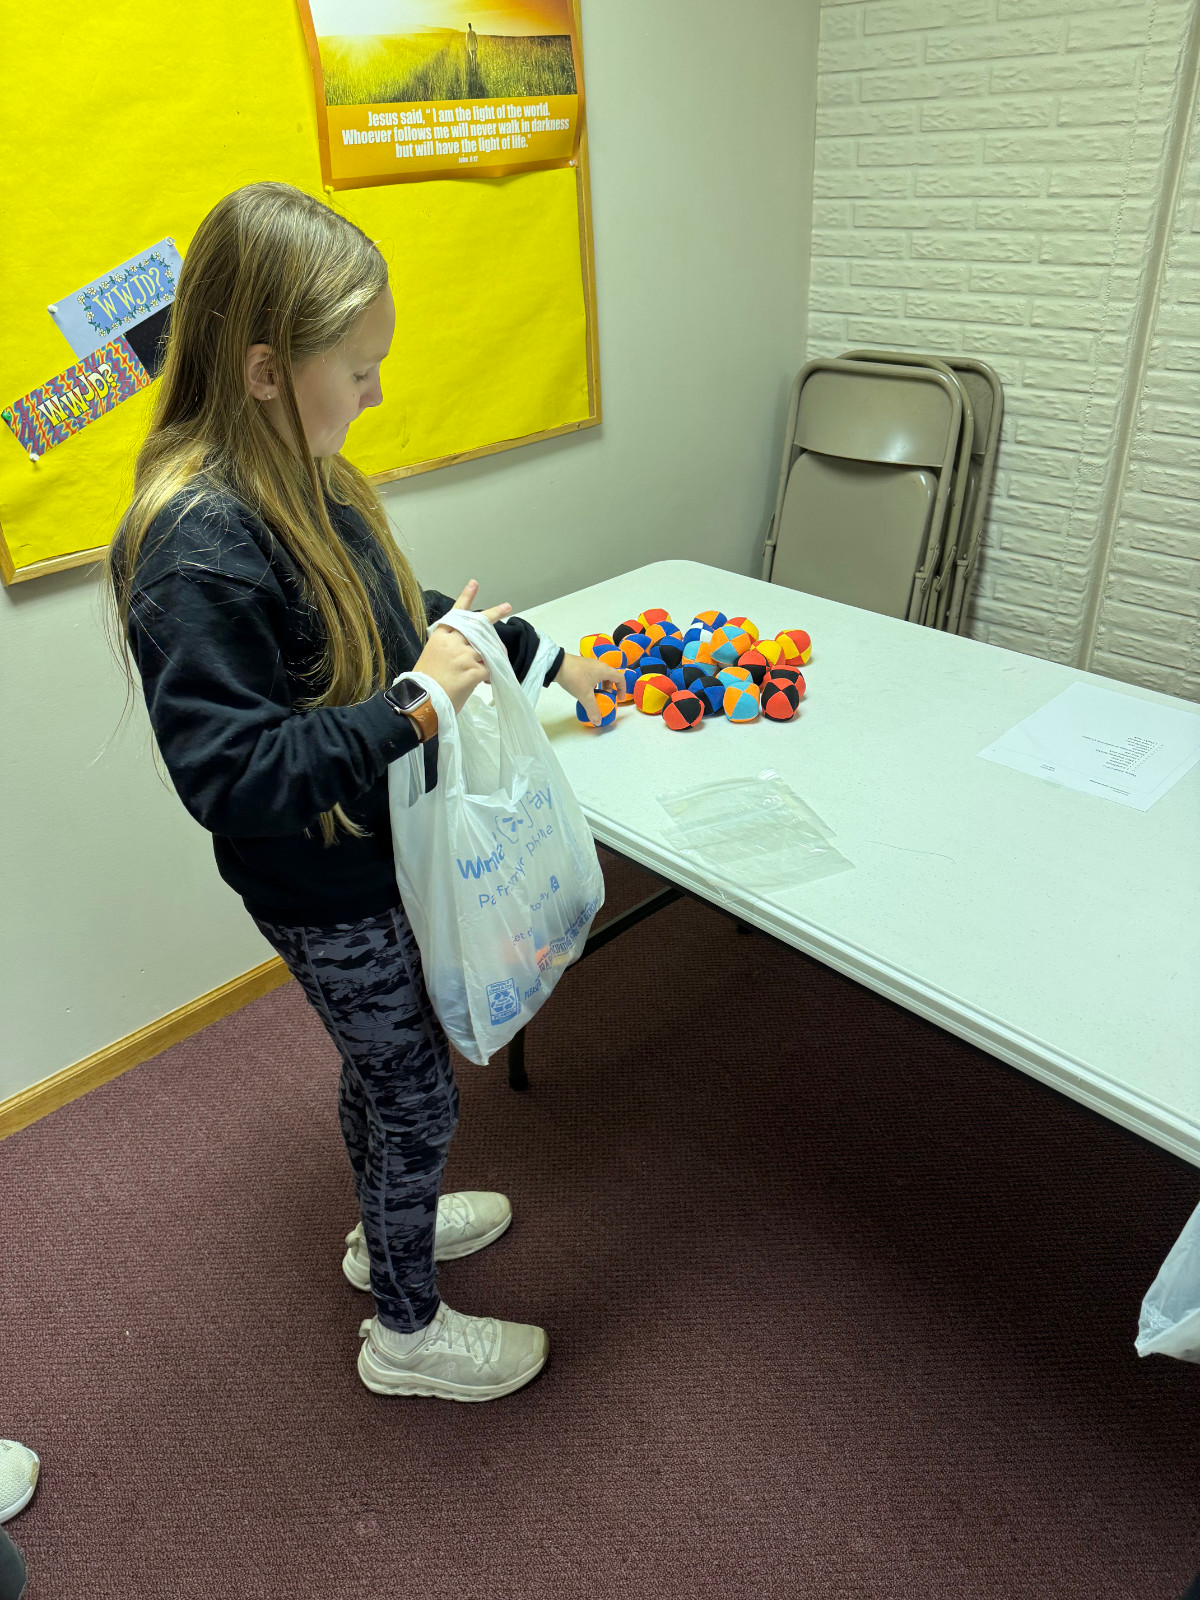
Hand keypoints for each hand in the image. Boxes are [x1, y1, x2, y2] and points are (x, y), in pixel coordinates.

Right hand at [414, 580, 512, 712]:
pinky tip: (484, 683)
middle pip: (479, 626)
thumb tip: (467, 649)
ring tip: (485, 670)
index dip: (466, 598)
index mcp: (441, 637)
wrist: (422, 701)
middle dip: (495, 614)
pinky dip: (490, 676)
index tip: (474, 583)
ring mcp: (465, 655)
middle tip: (507, 606)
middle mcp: (454, 642)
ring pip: (487, 650)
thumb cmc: (425, 683)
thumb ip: (449, 648)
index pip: (455, 614)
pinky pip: (489, 669)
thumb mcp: (432, 656)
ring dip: (492, 658)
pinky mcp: (474, 671)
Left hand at [555, 652, 624, 724]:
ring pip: (600, 676)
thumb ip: (593, 709)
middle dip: (610, 689)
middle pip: (610, 677)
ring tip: (595, 695)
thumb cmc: (574, 677)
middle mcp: (599, 665)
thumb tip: (598, 721)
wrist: (556, 665)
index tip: (619, 698)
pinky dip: (592, 683)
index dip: (622, 689)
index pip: (620, 678)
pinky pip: (592, 675)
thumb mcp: (585, 696)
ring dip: (600, 686)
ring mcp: (589, 664)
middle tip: (606, 698)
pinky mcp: (581, 666)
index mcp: (604, 670)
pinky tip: (584, 690)